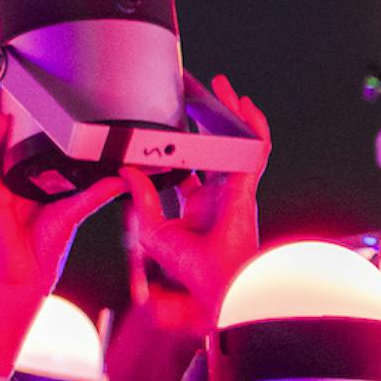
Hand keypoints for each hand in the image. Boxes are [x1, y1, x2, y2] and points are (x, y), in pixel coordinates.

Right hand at [0, 74, 128, 374]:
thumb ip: (95, 193)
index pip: (29, 138)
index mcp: (30, 179)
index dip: (29, 113)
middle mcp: (12, 176)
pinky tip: (0, 117)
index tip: (35, 85)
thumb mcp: (73, 215)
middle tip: (8, 67)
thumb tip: (124, 177)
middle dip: (6, 99)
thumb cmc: (40, 253)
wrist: (19, 283)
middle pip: (7, 130)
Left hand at [124, 75, 270, 323]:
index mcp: (201, 207)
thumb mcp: (153, 231)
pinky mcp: (246, 189)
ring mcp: (236, 191)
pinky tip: (245, 107)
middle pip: (216, 149)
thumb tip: (127, 172)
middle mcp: (221, 196)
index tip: (164, 129)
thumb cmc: (190, 272)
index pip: (189, 170)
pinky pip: (253, 152)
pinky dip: (253, 128)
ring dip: (231, 115)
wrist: (213, 291)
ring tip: (222, 88)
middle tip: (198, 95)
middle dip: (210, 121)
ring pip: (237, 144)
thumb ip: (141, 200)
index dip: (178, 149)